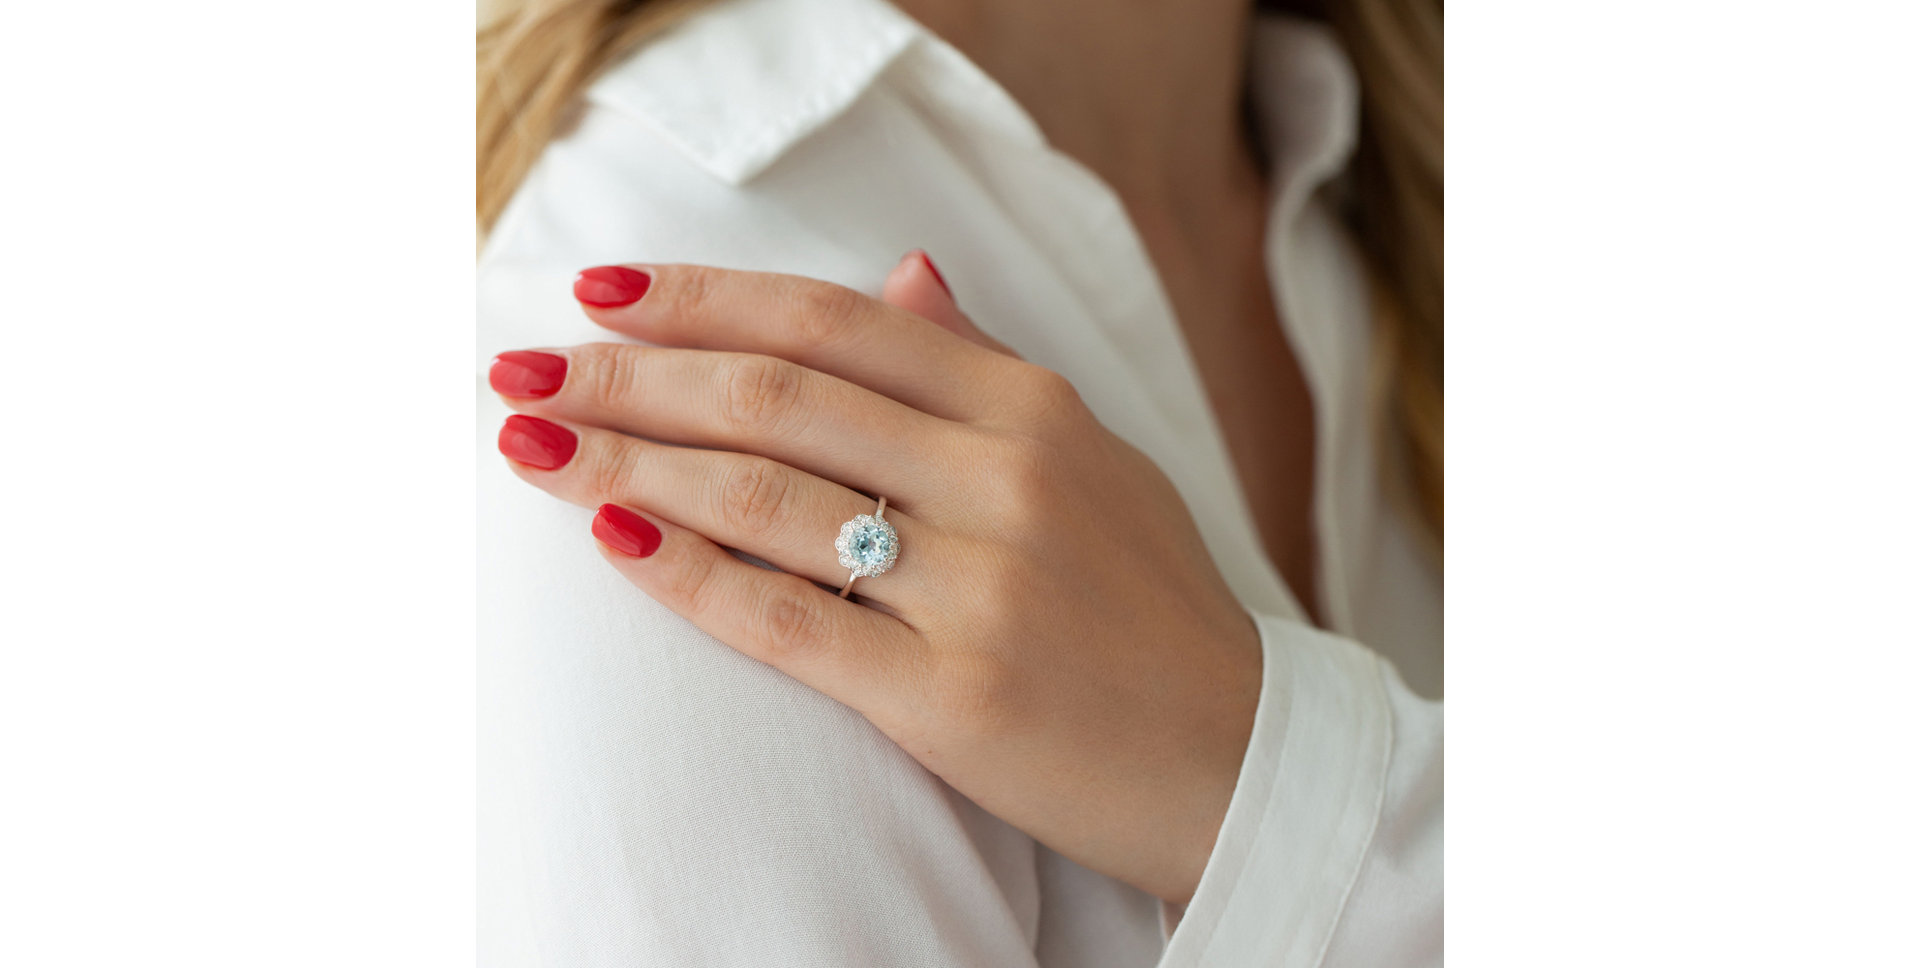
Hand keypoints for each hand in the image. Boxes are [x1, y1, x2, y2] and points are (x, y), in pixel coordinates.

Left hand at [489, 252, 1262, 903]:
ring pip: (764, 496)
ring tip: (531, 445)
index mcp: (1033, 408)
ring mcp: (981, 586)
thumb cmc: (1152, 605)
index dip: (705, 300)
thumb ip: (987, 367)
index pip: (834, 323)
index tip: (603, 293)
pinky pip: (787, 618)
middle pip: (776, 397)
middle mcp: (1006, 479)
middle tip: (523, 369)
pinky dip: (687, 574)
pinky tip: (613, 539)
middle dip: (630, 378)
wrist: (1232, 756)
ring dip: (627, 465)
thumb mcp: (1094, 458)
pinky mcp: (952, 695)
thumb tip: (904, 271)